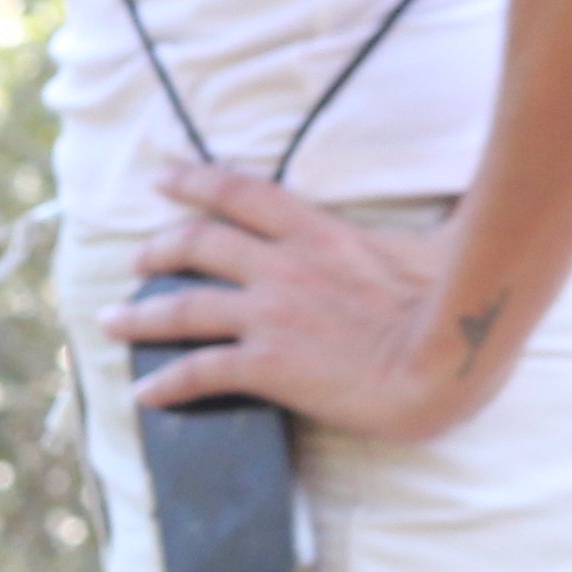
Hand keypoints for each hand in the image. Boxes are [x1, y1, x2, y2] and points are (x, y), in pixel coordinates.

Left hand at [109, 165, 511, 441]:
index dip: (196, 182)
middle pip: (200, 244)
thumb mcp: (439, 241)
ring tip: (112, 322)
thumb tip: (459, 208)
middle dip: (159, 248)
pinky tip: (145, 394)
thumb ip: (428, 223)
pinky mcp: (267, 364)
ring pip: (183, 307)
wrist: (448, 356)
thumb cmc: (456, 300)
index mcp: (321, 233)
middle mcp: (284, 267)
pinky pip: (199, 371)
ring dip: (140, 315)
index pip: (244, 193)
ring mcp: (271, 315)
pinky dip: (166, 382)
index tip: (164, 178)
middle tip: (136, 259)